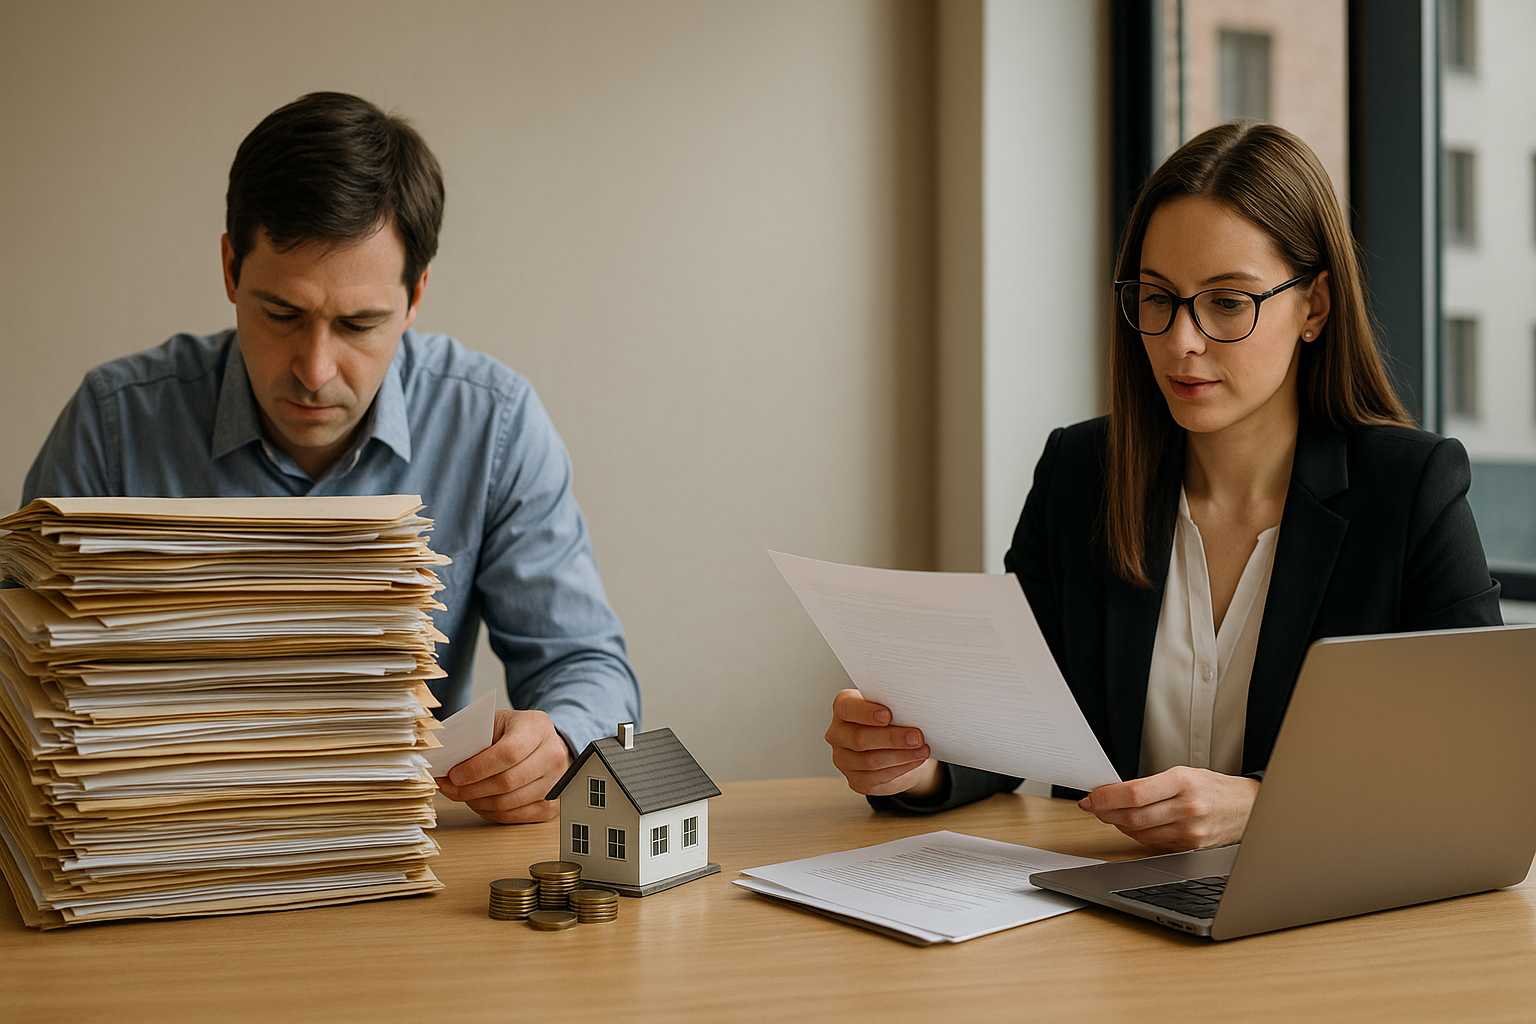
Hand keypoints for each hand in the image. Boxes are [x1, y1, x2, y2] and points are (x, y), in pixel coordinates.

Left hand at [435, 708, 571, 823]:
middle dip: (472, 789)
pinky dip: (491, 813)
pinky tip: (479, 802)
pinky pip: (514, 817)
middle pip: (508, 781)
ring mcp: (556, 782)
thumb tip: (446, 761)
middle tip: (451, 787)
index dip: (478, 768)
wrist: (542, 743)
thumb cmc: (514, 732)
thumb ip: (475, 738)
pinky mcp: (551, 805)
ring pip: (509, 803)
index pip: (509, 753)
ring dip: (478, 802)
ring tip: (463, 794)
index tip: (455, 775)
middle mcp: (553, 755)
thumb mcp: (495, 723)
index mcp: (538, 727)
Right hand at [824, 688, 942, 797]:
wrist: (893, 745)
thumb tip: (914, 712)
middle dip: (891, 738)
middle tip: (916, 736)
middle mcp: (837, 733)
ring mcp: (843, 759)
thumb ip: (895, 707)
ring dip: (901, 756)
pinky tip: (914, 761)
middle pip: (859, 738)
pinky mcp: (855, 780)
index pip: (847, 708)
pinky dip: (900, 769)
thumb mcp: (892, 707)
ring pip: (870, 761)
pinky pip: (876, 778)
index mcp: (842, 708)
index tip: (888, 715)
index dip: (867, 712)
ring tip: (922, 750)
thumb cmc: (892, 719)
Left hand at [1077, 766, 1258, 851]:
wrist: (1248, 808)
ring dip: (1118, 824)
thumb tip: (1114, 793)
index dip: (1107, 797)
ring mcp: (1190, 832)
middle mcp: (1187, 808)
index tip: (1091, 797)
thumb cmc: (1214, 788)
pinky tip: (1132, 825)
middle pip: (1133, 816)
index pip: (1135, 793)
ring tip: (1110, 814)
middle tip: (1093, 806)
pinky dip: (1137, 834)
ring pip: (1140, 833)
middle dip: (1106, 812)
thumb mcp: (1185, 774)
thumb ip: (1151, 784)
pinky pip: (1153, 843)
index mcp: (1184, 782)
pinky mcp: (1190, 848)